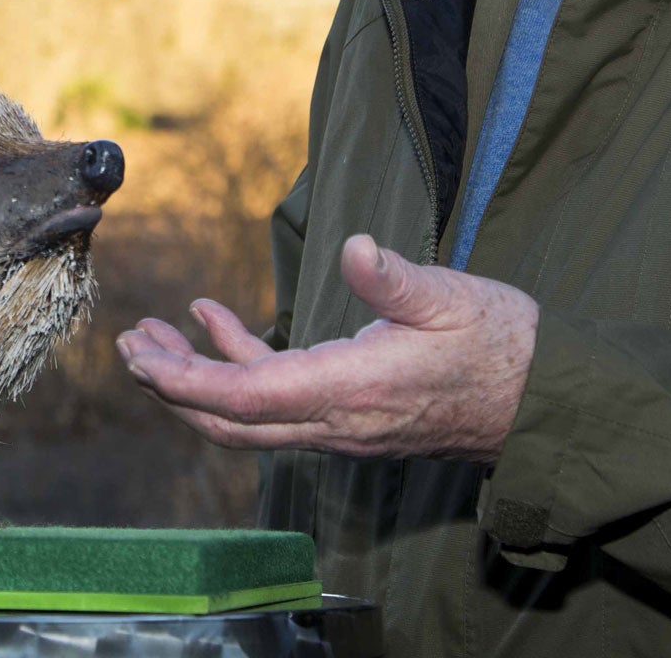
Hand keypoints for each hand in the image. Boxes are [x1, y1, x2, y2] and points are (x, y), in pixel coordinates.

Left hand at [114, 233, 539, 460]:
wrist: (541, 398)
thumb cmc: (500, 342)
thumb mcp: (449, 297)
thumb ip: (393, 278)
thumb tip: (353, 246)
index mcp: (351, 390)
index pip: (246, 399)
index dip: (187, 382)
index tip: (144, 359)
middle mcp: (336, 420)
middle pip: (231, 420)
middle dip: (172, 387)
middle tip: (129, 346)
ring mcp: (340, 423)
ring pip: (248, 416)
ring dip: (195, 380)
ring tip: (152, 338)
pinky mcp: (349, 414)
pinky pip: (279, 399)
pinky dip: (239, 365)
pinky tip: (216, 322)